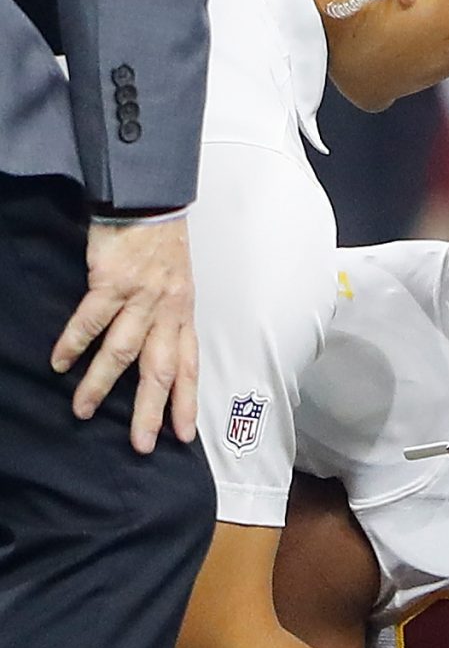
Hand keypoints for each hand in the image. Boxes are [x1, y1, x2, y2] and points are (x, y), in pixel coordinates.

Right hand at [54, 216, 196, 450]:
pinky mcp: (112, 282)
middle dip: (149, 411)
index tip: (184, 435)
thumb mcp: (178, 287)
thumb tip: (157, 353)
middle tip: (140, 444)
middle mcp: (167, 312)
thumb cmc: (162, 247)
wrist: (150, 203)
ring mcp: (140, 298)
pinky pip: (91, 320)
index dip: (187, 402)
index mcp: (184, 316)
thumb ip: (168, 320)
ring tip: (82, 410)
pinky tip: (60, 363)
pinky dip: (74, 343)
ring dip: (100, 385)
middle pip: (160, 371)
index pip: (189, 368)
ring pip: (121, 352)